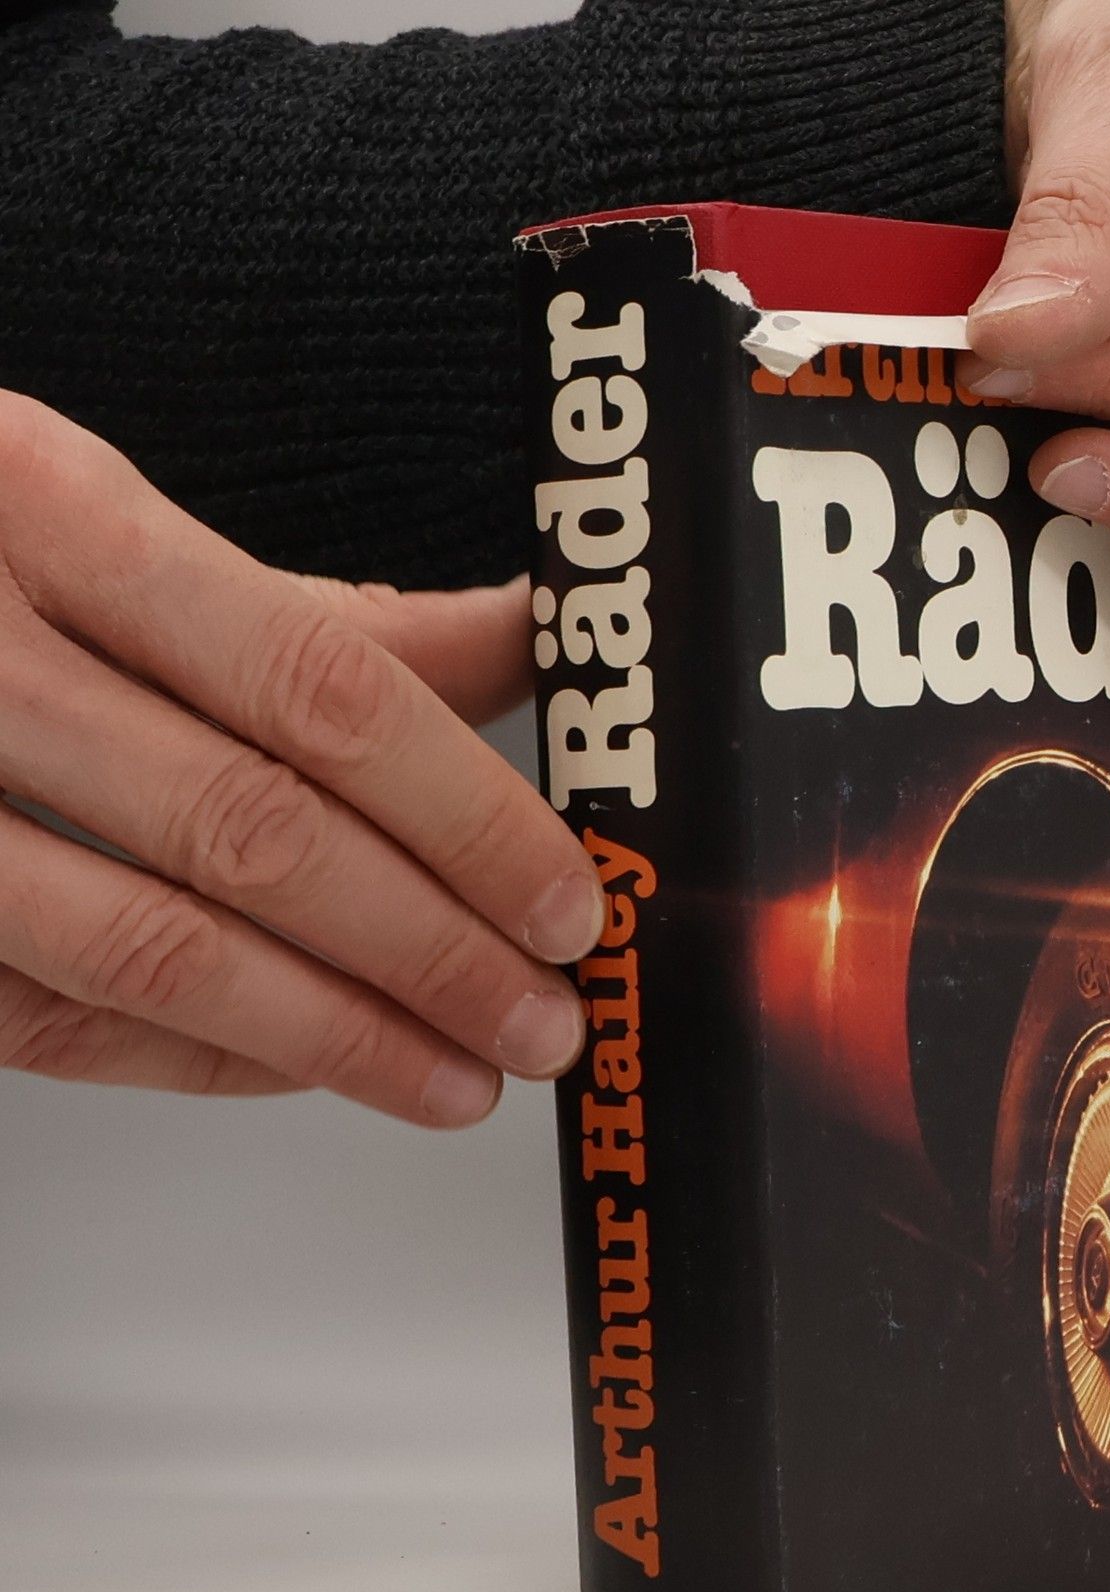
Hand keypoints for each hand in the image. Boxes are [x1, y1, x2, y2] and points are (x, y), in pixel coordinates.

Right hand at [0, 394, 599, 1125]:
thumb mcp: (113, 527)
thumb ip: (326, 617)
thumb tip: (536, 643)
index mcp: (47, 506)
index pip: (317, 685)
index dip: (468, 814)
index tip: (567, 899)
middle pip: (254, 834)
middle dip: (433, 951)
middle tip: (543, 1016)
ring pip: (157, 950)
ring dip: (340, 1035)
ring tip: (464, 1076)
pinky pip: (65, 1021)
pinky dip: (208, 1056)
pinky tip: (314, 1066)